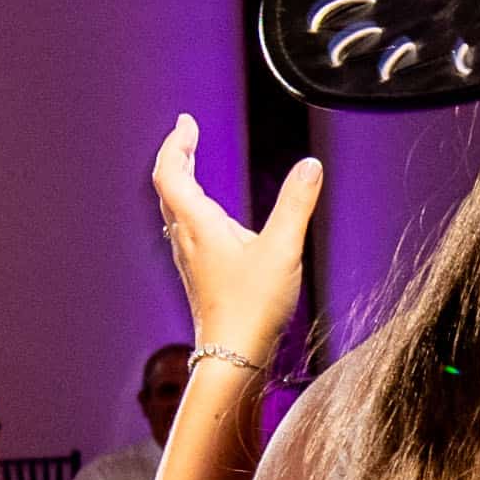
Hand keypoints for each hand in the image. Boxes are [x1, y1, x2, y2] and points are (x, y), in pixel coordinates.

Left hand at [152, 116, 319, 369]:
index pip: (170, 172)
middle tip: (188, 135)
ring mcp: (190, 258)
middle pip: (168, 187)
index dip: (175, 143)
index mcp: (198, 224)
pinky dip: (191, 206)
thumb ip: (297, 204)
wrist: (233, 357)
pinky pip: (185, 229)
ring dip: (181, 181)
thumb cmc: (252, 306)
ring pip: (174, 210)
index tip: (187, 122)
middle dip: (177, 156)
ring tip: (193, 164)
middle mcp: (187, 238)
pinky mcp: (199, 274)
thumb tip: (311, 166)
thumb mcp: (282, 250)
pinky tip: (210, 217)